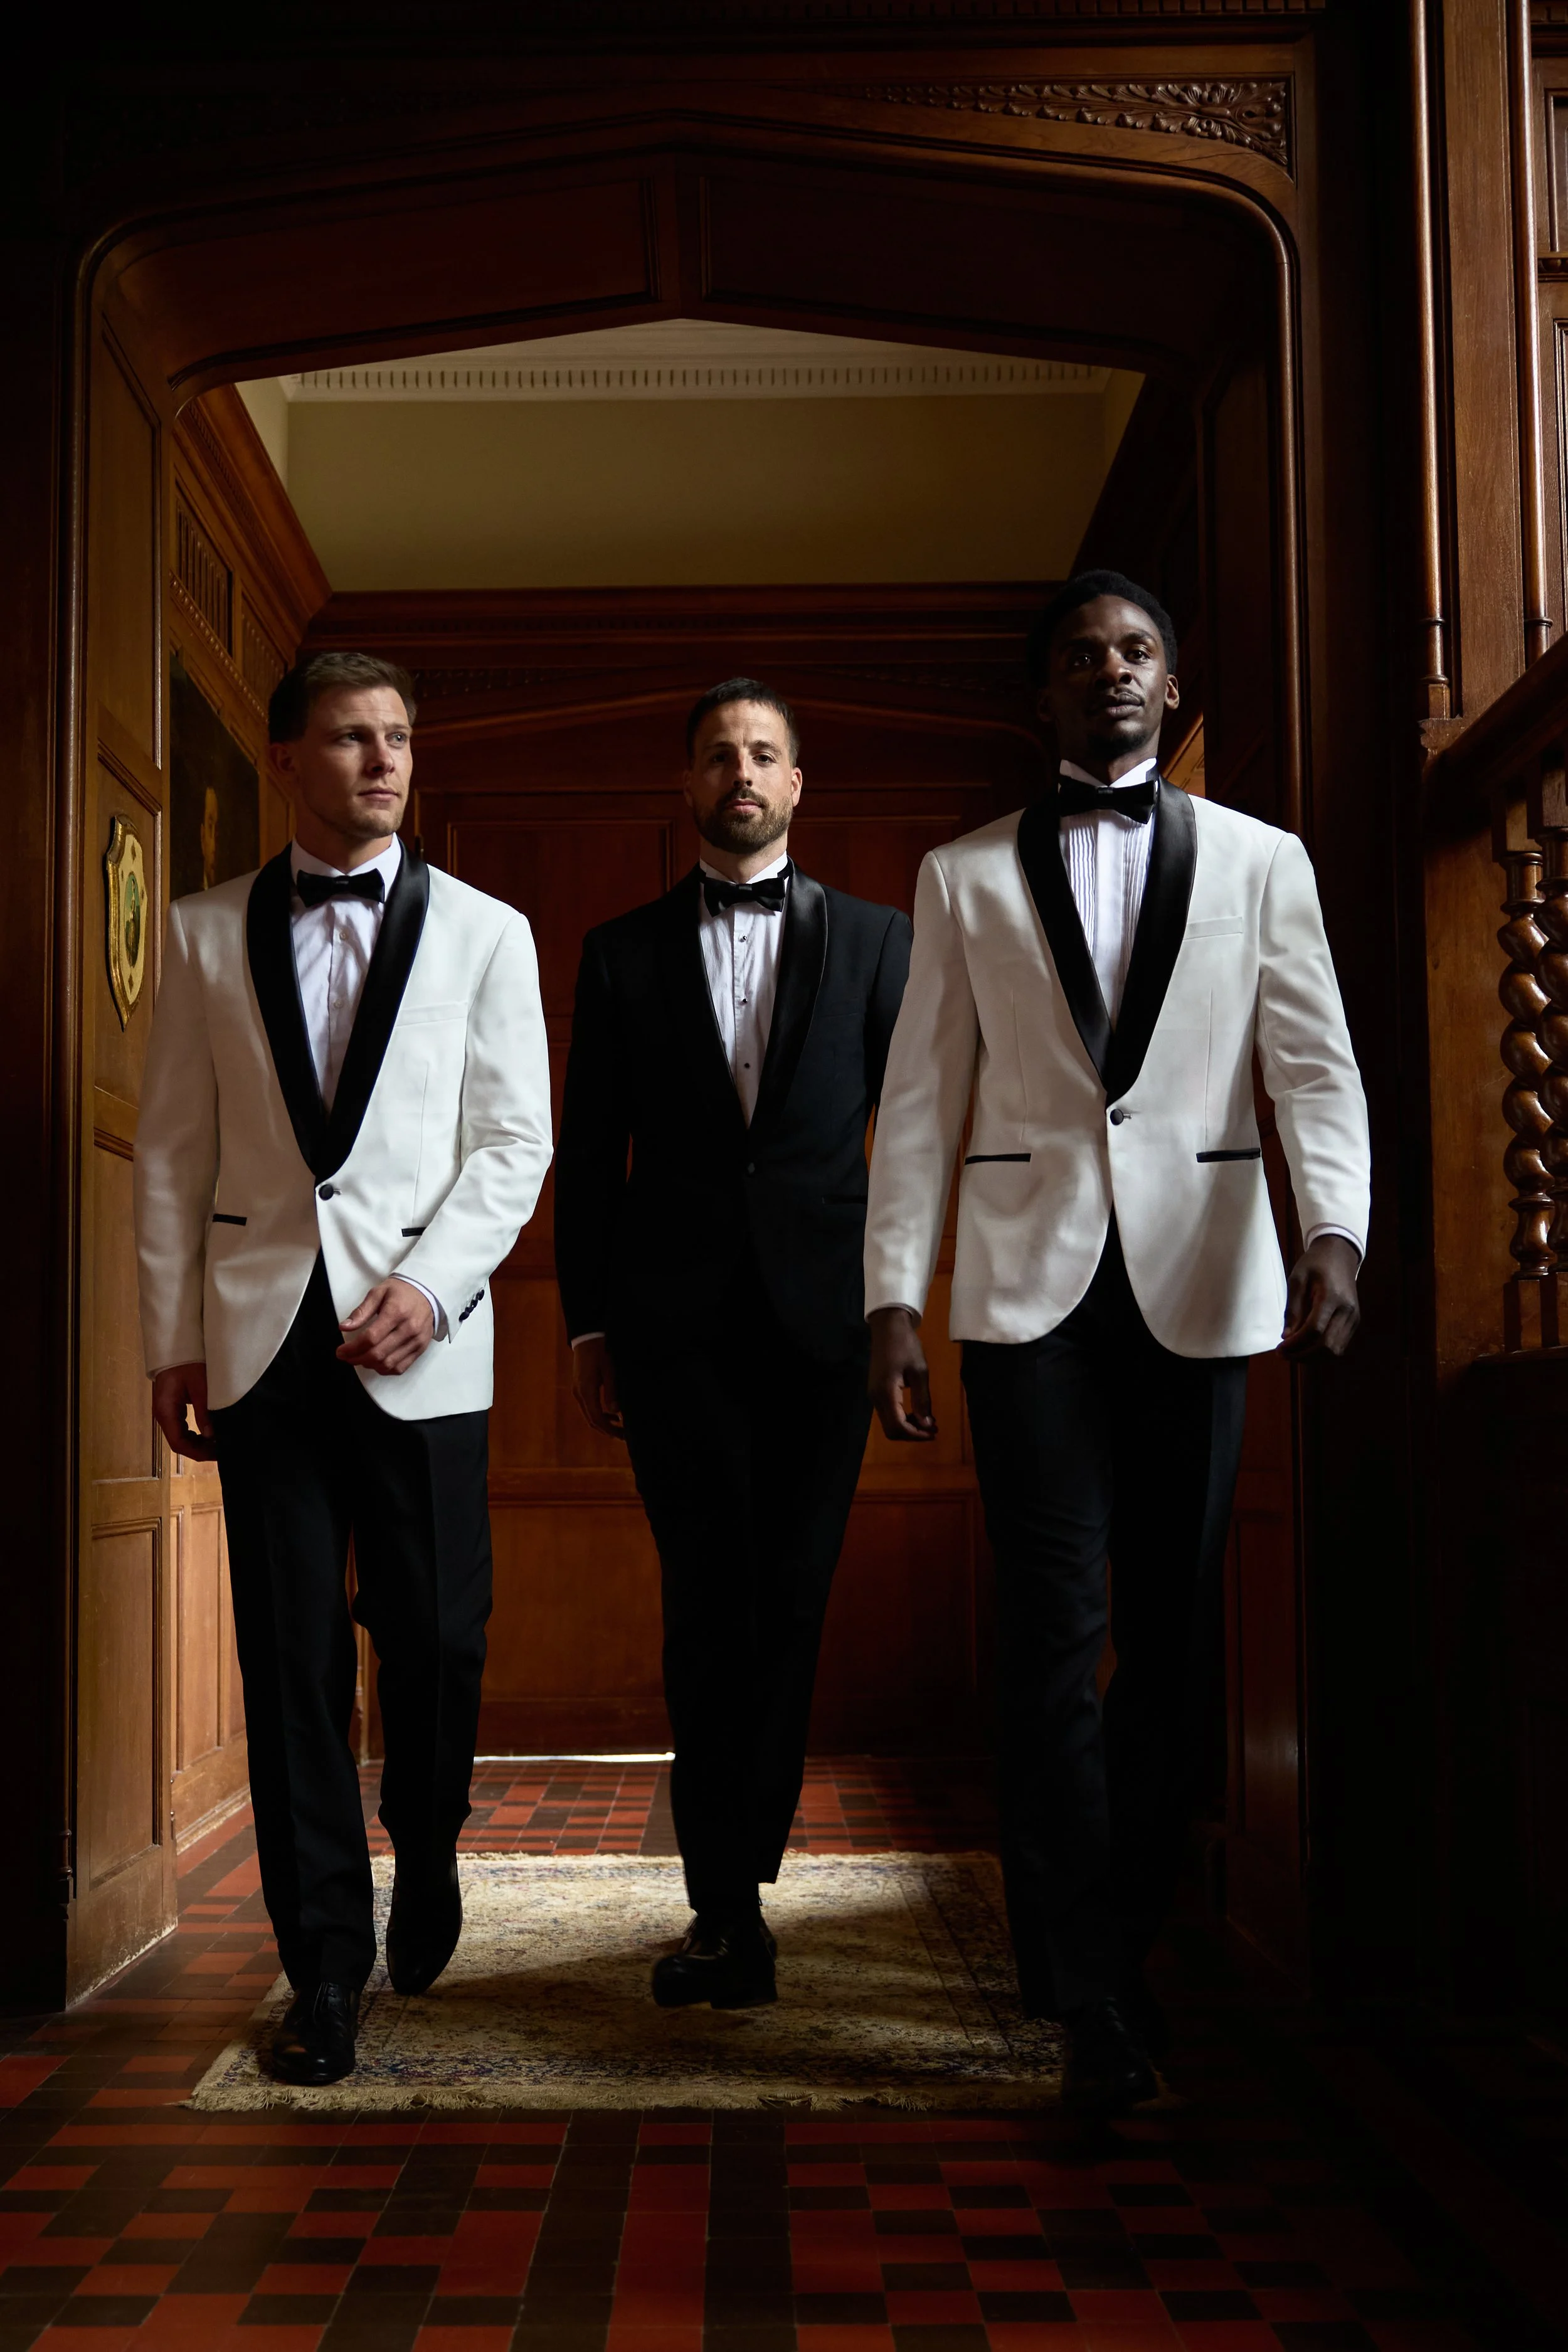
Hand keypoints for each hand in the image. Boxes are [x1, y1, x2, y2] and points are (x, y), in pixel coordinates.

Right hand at [152, 1362, 216, 1461]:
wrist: (176, 1344)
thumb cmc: (187, 1362)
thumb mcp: (199, 1386)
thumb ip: (204, 1412)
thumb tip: (212, 1436)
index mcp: (166, 1411)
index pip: (178, 1443)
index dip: (197, 1452)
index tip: (217, 1454)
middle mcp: (163, 1414)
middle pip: (179, 1442)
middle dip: (200, 1450)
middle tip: (222, 1451)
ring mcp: (167, 1411)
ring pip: (181, 1436)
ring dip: (198, 1443)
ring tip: (218, 1444)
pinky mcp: (173, 1406)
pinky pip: (183, 1427)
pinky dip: (196, 1434)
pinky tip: (210, 1434)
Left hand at [337, 1277, 435, 1375]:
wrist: (428, 1292)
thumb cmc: (400, 1292)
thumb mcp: (378, 1293)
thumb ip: (361, 1311)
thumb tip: (344, 1327)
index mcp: (396, 1312)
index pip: (371, 1338)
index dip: (352, 1348)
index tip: (340, 1351)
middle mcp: (408, 1329)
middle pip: (378, 1354)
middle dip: (356, 1358)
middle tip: (346, 1357)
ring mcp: (416, 1341)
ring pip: (388, 1364)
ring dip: (369, 1365)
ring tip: (359, 1358)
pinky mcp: (421, 1349)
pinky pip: (400, 1368)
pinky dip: (384, 1369)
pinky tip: (376, 1363)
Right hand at [571, 1335, 624, 1437]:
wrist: (587, 1337)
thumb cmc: (600, 1350)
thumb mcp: (610, 1370)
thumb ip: (612, 1391)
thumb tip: (615, 1412)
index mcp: (586, 1391)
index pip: (596, 1418)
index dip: (609, 1429)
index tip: (622, 1436)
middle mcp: (579, 1393)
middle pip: (591, 1419)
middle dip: (607, 1430)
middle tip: (624, 1436)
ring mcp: (577, 1391)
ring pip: (589, 1414)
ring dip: (603, 1423)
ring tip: (620, 1427)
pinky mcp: (579, 1387)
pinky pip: (588, 1406)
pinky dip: (599, 1413)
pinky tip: (612, 1414)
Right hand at [868, 1305, 937, 1440]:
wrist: (888, 1327)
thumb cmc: (906, 1346)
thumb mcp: (920, 1372)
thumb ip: (923, 1400)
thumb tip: (927, 1425)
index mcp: (886, 1393)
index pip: (898, 1426)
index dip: (916, 1434)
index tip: (934, 1432)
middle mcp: (876, 1398)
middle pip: (891, 1430)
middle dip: (912, 1434)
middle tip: (932, 1429)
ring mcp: (874, 1395)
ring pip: (889, 1423)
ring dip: (908, 1427)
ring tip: (927, 1422)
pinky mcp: (876, 1391)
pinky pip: (888, 1413)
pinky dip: (902, 1418)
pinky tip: (916, 1412)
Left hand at [1280, 1235, 1360, 1358]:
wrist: (1340, 1255)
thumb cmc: (1315, 1264)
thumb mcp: (1297, 1280)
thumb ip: (1292, 1309)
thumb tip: (1286, 1337)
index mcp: (1332, 1297)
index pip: (1315, 1330)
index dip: (1296, 1344)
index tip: (1279, 1348)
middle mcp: (1347, 1310)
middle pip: (1327, 1346)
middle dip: (1302, 1355)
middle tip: (1283, 1354)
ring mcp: (1354, 1317)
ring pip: (1335, 1350)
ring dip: (1312, 1357)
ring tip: (1293, 1353)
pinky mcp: (1354, 1322)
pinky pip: (1340, 1346)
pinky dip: (1322, 1352)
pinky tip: (1306, 1347)